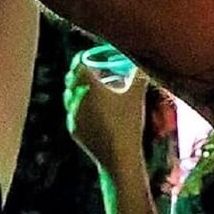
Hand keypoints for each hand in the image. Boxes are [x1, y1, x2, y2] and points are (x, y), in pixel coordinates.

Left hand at [64, 52, 148, 167]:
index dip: (80, 59)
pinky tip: (89, 111)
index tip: (85, 57)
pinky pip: (72, 113)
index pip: (78, 65)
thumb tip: (145, 62)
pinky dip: (78, 107)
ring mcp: (73, 116)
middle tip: (88, 71)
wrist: (118, 156)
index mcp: (90, 86)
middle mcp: (77, 99)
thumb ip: (140, 75)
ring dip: (76, 91)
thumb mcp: (137, 95)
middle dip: (77, 74)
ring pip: (69, 97)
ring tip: (88, 90)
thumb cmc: (128, 122)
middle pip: (70, 80)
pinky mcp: (74, 130)